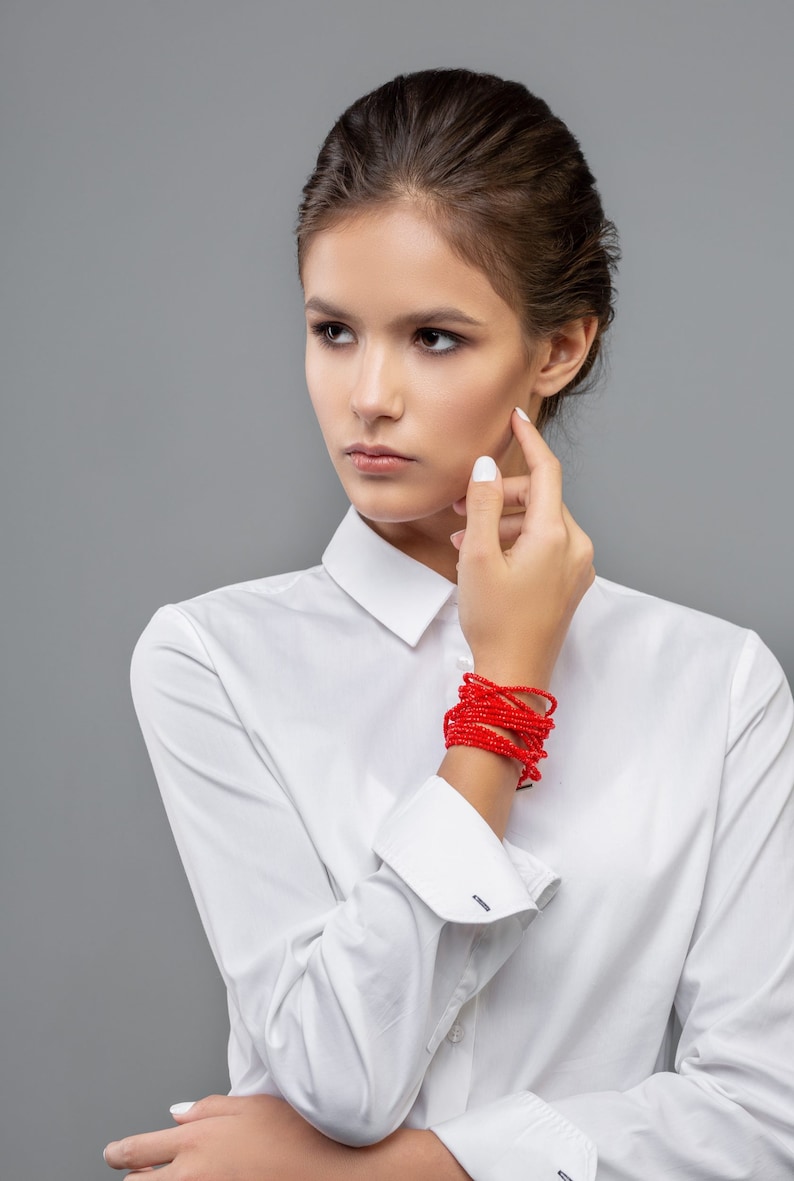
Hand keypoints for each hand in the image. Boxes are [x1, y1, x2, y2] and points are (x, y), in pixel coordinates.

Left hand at [102, 1093, 353, 1179]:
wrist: (331, 1165)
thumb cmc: (296, 1131)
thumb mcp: (249, 1104)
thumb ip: (207, 1109)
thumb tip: (176, 1116)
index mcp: (197, 1141)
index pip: (138, 1150)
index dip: (118, 1153)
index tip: (113, 1155)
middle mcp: (194, 1175)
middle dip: (135, 1178)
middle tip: (141, 1172)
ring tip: (170, 1177)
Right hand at [452, 408, 593, 689]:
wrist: (515, 677)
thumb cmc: (495, 622)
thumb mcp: (477, 557)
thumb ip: (481, 504)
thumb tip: (486, 466)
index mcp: (556, 535)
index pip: (547, 471)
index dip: (529, 440)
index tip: (515, 418)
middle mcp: (575, 547)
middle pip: (539, 499)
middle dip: (498, 496)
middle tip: (459, 508)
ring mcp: (576, 567)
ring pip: (538, 524)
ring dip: (501, 523)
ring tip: (463, 541)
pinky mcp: (569, 584)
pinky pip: (544, 547)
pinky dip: (514, 543)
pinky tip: (484, 558)